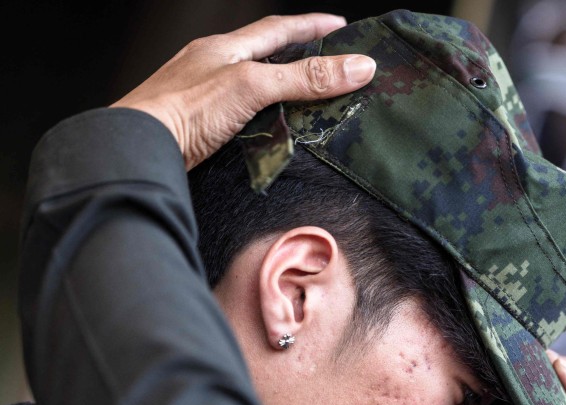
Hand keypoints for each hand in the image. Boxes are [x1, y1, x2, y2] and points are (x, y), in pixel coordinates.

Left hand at [110, 14, 375, 168]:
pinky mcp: (198, 128)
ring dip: (279, 89)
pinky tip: (269, 130)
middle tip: (328, 61)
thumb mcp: (253, 85)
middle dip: (297, 56)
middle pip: (264, 55)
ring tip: (307, 97)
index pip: (276, 29)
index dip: (310, 26)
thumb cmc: (182, 110)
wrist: (138, 149)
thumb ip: (305, 78)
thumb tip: (357, 67)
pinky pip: (239, 116)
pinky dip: (261, 118)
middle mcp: (211, 67)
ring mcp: (202, 98)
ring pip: (251, 86)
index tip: (339, 24)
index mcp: (223, 47)